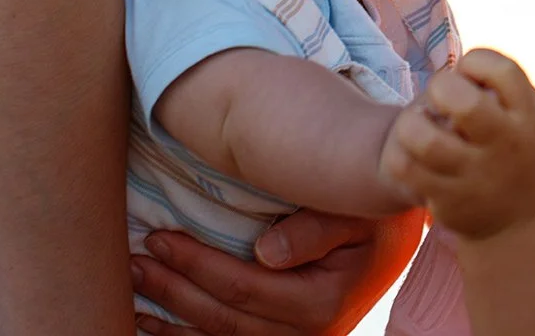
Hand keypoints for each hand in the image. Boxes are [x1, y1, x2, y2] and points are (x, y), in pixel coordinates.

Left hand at [131, 208, 424, 334]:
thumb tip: (265, 252)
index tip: (159, 236)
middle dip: (174, 290)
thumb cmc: (377, 213)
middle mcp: (310, 335)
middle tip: (134, 260)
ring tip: (134, 293)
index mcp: (322, 302)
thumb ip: (316, 229)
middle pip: (224, 318)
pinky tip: (157, 325)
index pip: (242, 287)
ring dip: (173, 320)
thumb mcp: (356, 211)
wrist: (400, 235)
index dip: (195, 265)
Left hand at [380, 49, 534, 239]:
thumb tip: (461, 65)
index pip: (504, 71)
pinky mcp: (447, 200)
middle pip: (465, 103)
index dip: (476, 60)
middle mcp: (504, 146)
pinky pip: (405, 169)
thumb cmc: (515, 152)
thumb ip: (506, 85)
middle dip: (441, 87)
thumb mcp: (529, 117)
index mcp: (528, 118)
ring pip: (424, 140)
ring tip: (418, 124)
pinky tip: (410, 152)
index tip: (467, 72)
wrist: (516, 226)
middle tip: (440, 96)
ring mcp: (474, 176)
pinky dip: (399, 152)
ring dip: (411, 122)